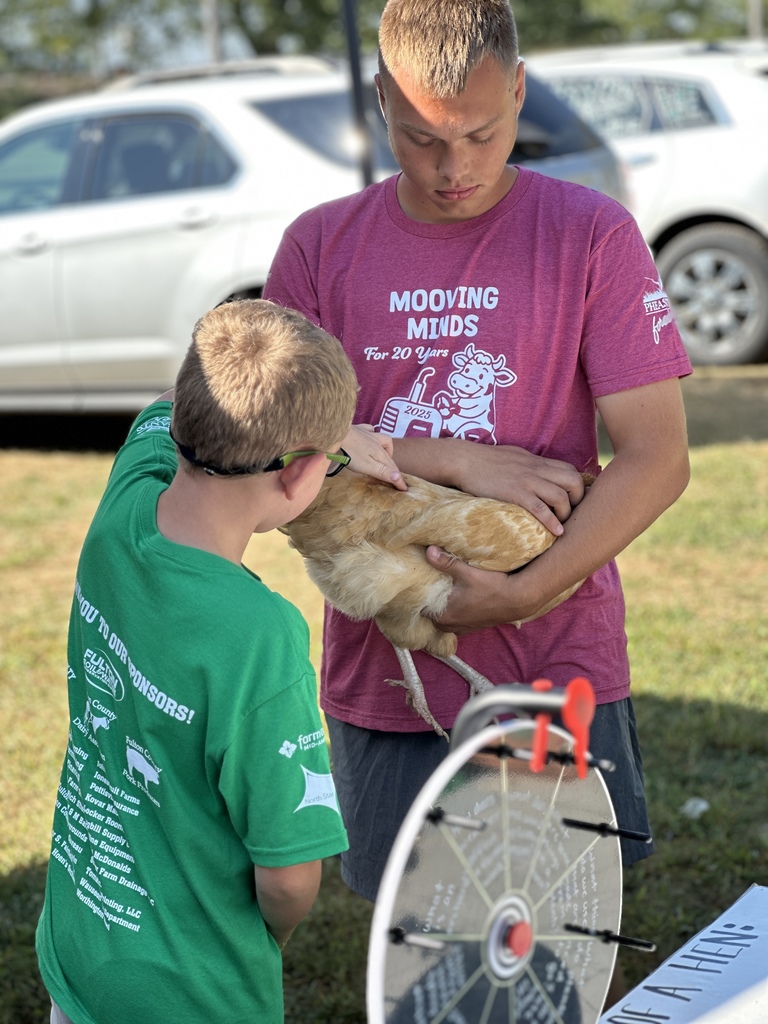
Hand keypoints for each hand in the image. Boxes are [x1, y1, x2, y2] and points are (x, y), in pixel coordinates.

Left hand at [343, 424, 406, 489]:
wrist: (337, 432)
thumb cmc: (351, 452)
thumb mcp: (367, 466)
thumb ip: (383, 472)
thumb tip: (399, 478)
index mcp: (380, 454)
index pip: (393, 469)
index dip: (399, 480)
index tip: (405, 489)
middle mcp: (378, 443)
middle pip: (389, 456)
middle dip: (394, 466)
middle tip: (394, 476)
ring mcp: (368, 435)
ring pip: (383, 439)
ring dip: (387, 448)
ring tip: (385, 455)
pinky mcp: (358, 429)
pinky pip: (369, 429)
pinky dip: (372, 433)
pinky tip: (370, 435)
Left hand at [425, 546, 541, 632]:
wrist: (518, 600)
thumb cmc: (492, 587)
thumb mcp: (467, 572)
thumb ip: (446, 563)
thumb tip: (428, 551)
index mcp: (443, 616)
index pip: (421, 607)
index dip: (420, 594)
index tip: (421, 583)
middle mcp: (450, 626)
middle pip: (431, 613)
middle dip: (431, 601)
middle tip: (431, 584)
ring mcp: (462, 628)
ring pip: (444, 618)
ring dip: (444, 607)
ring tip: (445, 591)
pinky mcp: (472, 627)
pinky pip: (456, 621)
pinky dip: (455, 612)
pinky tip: (459, 599)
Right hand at [452, 444, 586, 535]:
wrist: (464, 460)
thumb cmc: (485, 460)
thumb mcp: (514, 457)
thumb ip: (529, 466)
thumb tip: (537, 474)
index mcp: (537, 461)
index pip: (570, 470)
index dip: (577, 488)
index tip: (572, 503)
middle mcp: (536, 470)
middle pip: (574, 482)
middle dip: (578, 500)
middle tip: (570, 514)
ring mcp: (527, 481)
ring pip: (561, 496)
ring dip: (566, 514)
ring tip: (561, 526)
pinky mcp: (515, 493)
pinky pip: (540, 508)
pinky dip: (552, 522)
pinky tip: (555, 532)